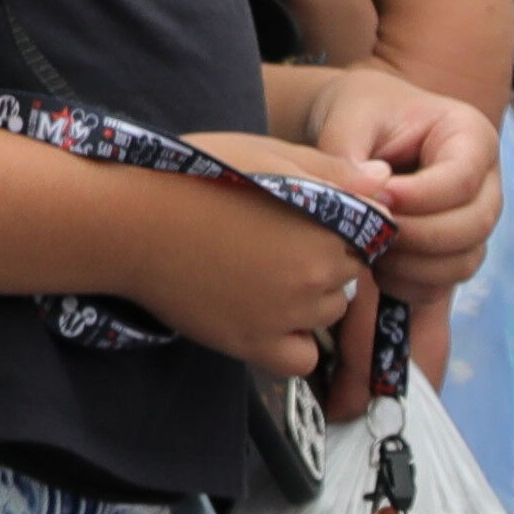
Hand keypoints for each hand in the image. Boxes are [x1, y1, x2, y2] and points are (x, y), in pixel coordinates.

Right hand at [146, 141, 373, 385]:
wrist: (126, 219)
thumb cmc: (194, 174)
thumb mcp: (268, 154)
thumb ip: (333, 171)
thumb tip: (388, 179)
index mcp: (328, 224)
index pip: (371, 237)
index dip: (340, 226)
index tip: (300, 217)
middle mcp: (317, 274)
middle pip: (350, 276)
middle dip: (325, 261)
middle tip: (268, 242)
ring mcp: (287, 313)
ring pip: (329, 315)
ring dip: (308, 301)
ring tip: (254, 272)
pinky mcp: (253, 344)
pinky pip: (301, 359)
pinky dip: (291, 344)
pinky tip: (262, 317)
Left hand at [295, 65, 501, 306]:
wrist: (362, 129)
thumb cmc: (361, 114)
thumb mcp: (348, 117)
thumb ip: (348, 154)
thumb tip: (369, 197)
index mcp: (471, 135)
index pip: (462, 179)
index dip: (420, 197)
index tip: (377, 197)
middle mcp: (487, 182)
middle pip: (475, 225)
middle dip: (417, 236)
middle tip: (369, 228)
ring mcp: (476, 221)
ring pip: (464, 261)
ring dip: (413, 266)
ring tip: (369, 247)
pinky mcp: (458, 252)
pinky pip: (446, 284)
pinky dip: (410, 285)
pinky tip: (377, 266)